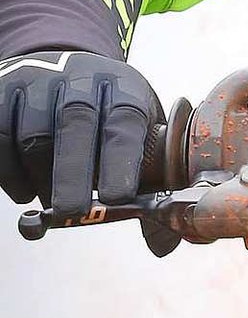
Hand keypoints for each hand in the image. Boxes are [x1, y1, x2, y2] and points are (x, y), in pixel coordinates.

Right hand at [0, 48, 163, 216]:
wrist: (60, 71)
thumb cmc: (108, 118)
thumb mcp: (136, 136)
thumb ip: (149, 189)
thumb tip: (162, 245)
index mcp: (124, 88)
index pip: (126, 118)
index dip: (121, 158)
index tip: (116, 197)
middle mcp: (81, 78)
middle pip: (75, 122)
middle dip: (73, 174)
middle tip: (73, 212)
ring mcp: (38, 82)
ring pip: (33, 135)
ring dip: (42, 179)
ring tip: (53, 202)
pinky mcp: (2, 93)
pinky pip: (0, 138)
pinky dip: (10, 174)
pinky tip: (26, 191)